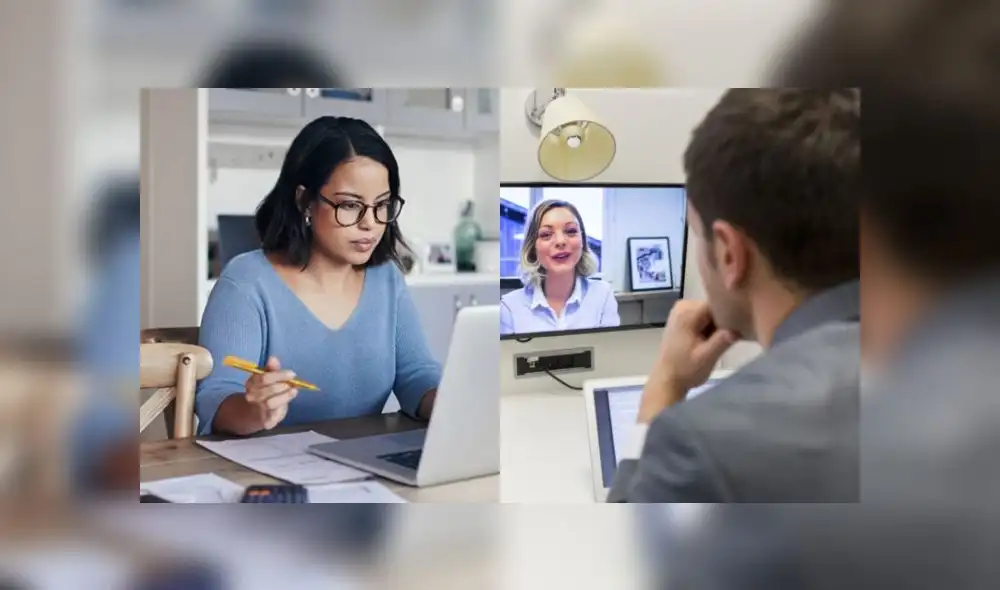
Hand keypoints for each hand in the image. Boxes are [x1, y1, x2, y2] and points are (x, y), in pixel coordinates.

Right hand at [244, 356, 297, 430]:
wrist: (259, 411)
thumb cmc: (267, 389)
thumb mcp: (269, 376)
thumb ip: (272, 368)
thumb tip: (273, 358)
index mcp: (251, 383)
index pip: (264, 378)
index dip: (280, 375)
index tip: (292, 374)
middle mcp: (252, 396)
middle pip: (270, 390)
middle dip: (284, 386)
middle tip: (292, 384)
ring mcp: (258, 409)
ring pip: (271, 403)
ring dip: (285, 396)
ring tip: (292, 392)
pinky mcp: (266, 420)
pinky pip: (274, 416)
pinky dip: (282, 409)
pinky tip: (286, 403)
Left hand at [638, 301, 737, 422]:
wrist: (667, 380)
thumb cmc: (685, 370)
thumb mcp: (706, 358)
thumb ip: (722, 341)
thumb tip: (739, 328)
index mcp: (687, 312)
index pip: (718, 303)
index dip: (730, 314)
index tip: (741, 327)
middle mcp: (683, 306)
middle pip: (714, 307)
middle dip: (725, 321)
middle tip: (733, 337)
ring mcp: (682, 311)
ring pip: (711, 313)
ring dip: (719, 326)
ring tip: (725, 340)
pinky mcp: (682, 318)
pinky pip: (704, 317)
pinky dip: (711, 328)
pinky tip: (715, 340)